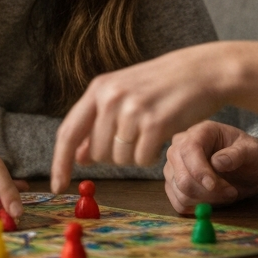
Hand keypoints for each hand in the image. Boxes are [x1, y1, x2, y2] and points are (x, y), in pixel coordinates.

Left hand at [50, 44, 230, 191]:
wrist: (200, 71)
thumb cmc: (161, 85)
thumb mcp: (123, 95)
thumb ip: (98, 122)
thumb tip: (78, 157)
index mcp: (99, 89)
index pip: (68, 132)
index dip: (60, 162)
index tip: (58, 186)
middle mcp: (111, 98)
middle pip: (97, 153)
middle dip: (113, 156)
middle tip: (134, 137)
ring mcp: (133, 110)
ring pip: (120, 159)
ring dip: (134, 155)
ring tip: (150, 131)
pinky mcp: (156, 123)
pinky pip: (142, 160)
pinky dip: (151, 156)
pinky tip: (161, 135)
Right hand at [163, 121, 257, 213]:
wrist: (247, 168)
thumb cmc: (249, 155)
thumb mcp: (252, 151)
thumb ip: (237, 154)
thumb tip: (217, 162)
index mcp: (200, 132)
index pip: (188, 150)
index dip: (198, 170)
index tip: (214, 186)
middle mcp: (181, 146)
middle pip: (180, 174)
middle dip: (206, 190)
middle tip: (231, 192)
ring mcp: (174, 165)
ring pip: (179, 191)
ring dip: (205, 200)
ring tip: (226, 194)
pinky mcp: (174, 183)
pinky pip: (178, 202)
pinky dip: (196, 207)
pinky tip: (213, 201)